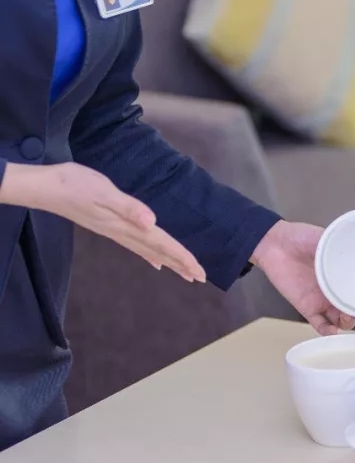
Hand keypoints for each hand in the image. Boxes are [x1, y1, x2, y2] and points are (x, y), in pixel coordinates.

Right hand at [0, 162, 204, 281]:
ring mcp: (115, 231)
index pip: (161, 243)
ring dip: (169, 261)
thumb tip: (152, 222)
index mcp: (126, 225)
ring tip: (185, 272)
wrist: (46, 187)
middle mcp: (123, 232)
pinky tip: (156, 262)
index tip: (198, 271)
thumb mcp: (104, 192)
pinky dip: (149, 254)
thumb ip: (129, 208)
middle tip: (201, 277)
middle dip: (180, 264)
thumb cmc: (75, 185)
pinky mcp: (109, 226)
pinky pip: (136, 246)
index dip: (181, 257)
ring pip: (149, 251)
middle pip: (159, 251)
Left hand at [251, 220, 354, 335]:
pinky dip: (328, 331)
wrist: (275, 243)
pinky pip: (320, 323)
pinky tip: (334, 332)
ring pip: (338, 318)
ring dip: (346, 323)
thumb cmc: (300, 237)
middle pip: (351, 306)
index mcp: (340, 272)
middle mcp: (333, 288)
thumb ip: (340, 247)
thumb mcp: (325, 238)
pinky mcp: (306, 307)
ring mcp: (320, 299)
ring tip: (348, 321)